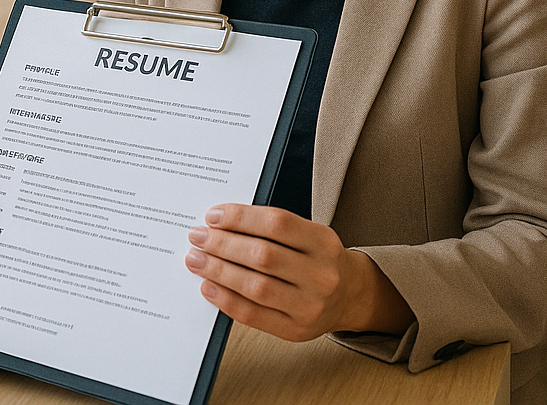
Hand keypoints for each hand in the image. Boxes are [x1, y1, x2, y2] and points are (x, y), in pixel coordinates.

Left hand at [184, 203, 412, 340]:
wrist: (350, 295)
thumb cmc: (317, 258)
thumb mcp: (307, 234)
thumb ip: (270, 228)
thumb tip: (219, 223)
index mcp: (323, 241)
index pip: (277, 223)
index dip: (241, 218)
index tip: (213, 216)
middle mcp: (321, 274)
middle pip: (263, 255)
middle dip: (222, 244)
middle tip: (197, 237)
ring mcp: (310, 306)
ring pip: (256, 287)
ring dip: (219, 271)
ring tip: (197, 260)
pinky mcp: (296, 331)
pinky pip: (254, 316)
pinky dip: (226, 300)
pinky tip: (209, 286)